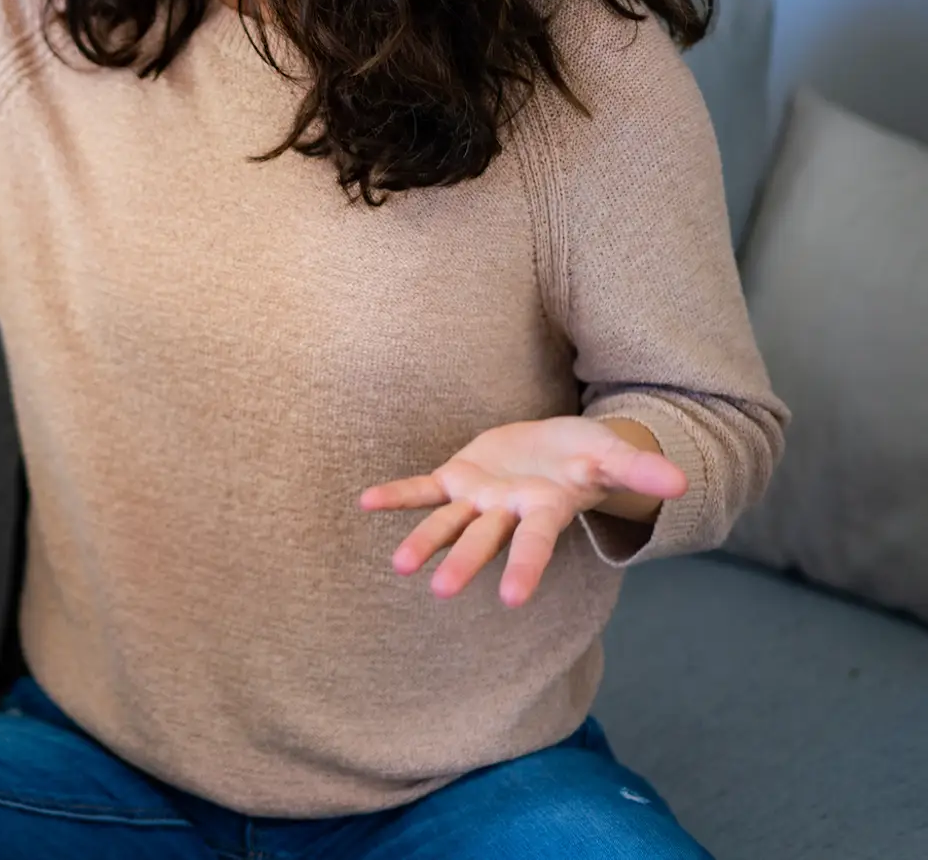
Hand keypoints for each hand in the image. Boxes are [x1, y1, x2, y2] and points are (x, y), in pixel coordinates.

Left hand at [360, 418, 688, 607]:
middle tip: (439, 592)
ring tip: (398, 567)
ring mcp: (479, 499)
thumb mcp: (613, 456)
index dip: (525, 569)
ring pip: (448, 524)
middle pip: (485, 540)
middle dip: (464, 563)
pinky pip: (423, 489)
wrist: (557, 446)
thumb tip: (680, 484)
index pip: (536, 544)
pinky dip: (397, 495)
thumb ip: (640, 469)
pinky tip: (365, 502)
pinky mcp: (458, 478)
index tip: (511, 600)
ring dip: (424, 543)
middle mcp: (508, 513)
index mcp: (545, 511)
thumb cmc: (587, 456)